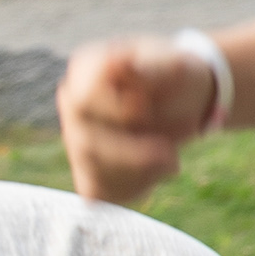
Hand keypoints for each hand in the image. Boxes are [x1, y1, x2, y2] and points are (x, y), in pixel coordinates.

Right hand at [58, 36, 218, 206]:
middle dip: (133, 155)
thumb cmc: (177, 77)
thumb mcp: (176, 65)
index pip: (85, 100)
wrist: (183, 97)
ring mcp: (77, 138)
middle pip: (86, 144)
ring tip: (171, 158)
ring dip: (141, 172)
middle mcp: (72, 104)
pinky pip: (100, 192)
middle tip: (171, 155)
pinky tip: (156, 172)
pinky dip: (133, 187)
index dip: (117, 111)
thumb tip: (121, 63)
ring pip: (94, 171)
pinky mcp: (88, 169)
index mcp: (86, 70)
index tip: (146, 109)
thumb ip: (152, 67)